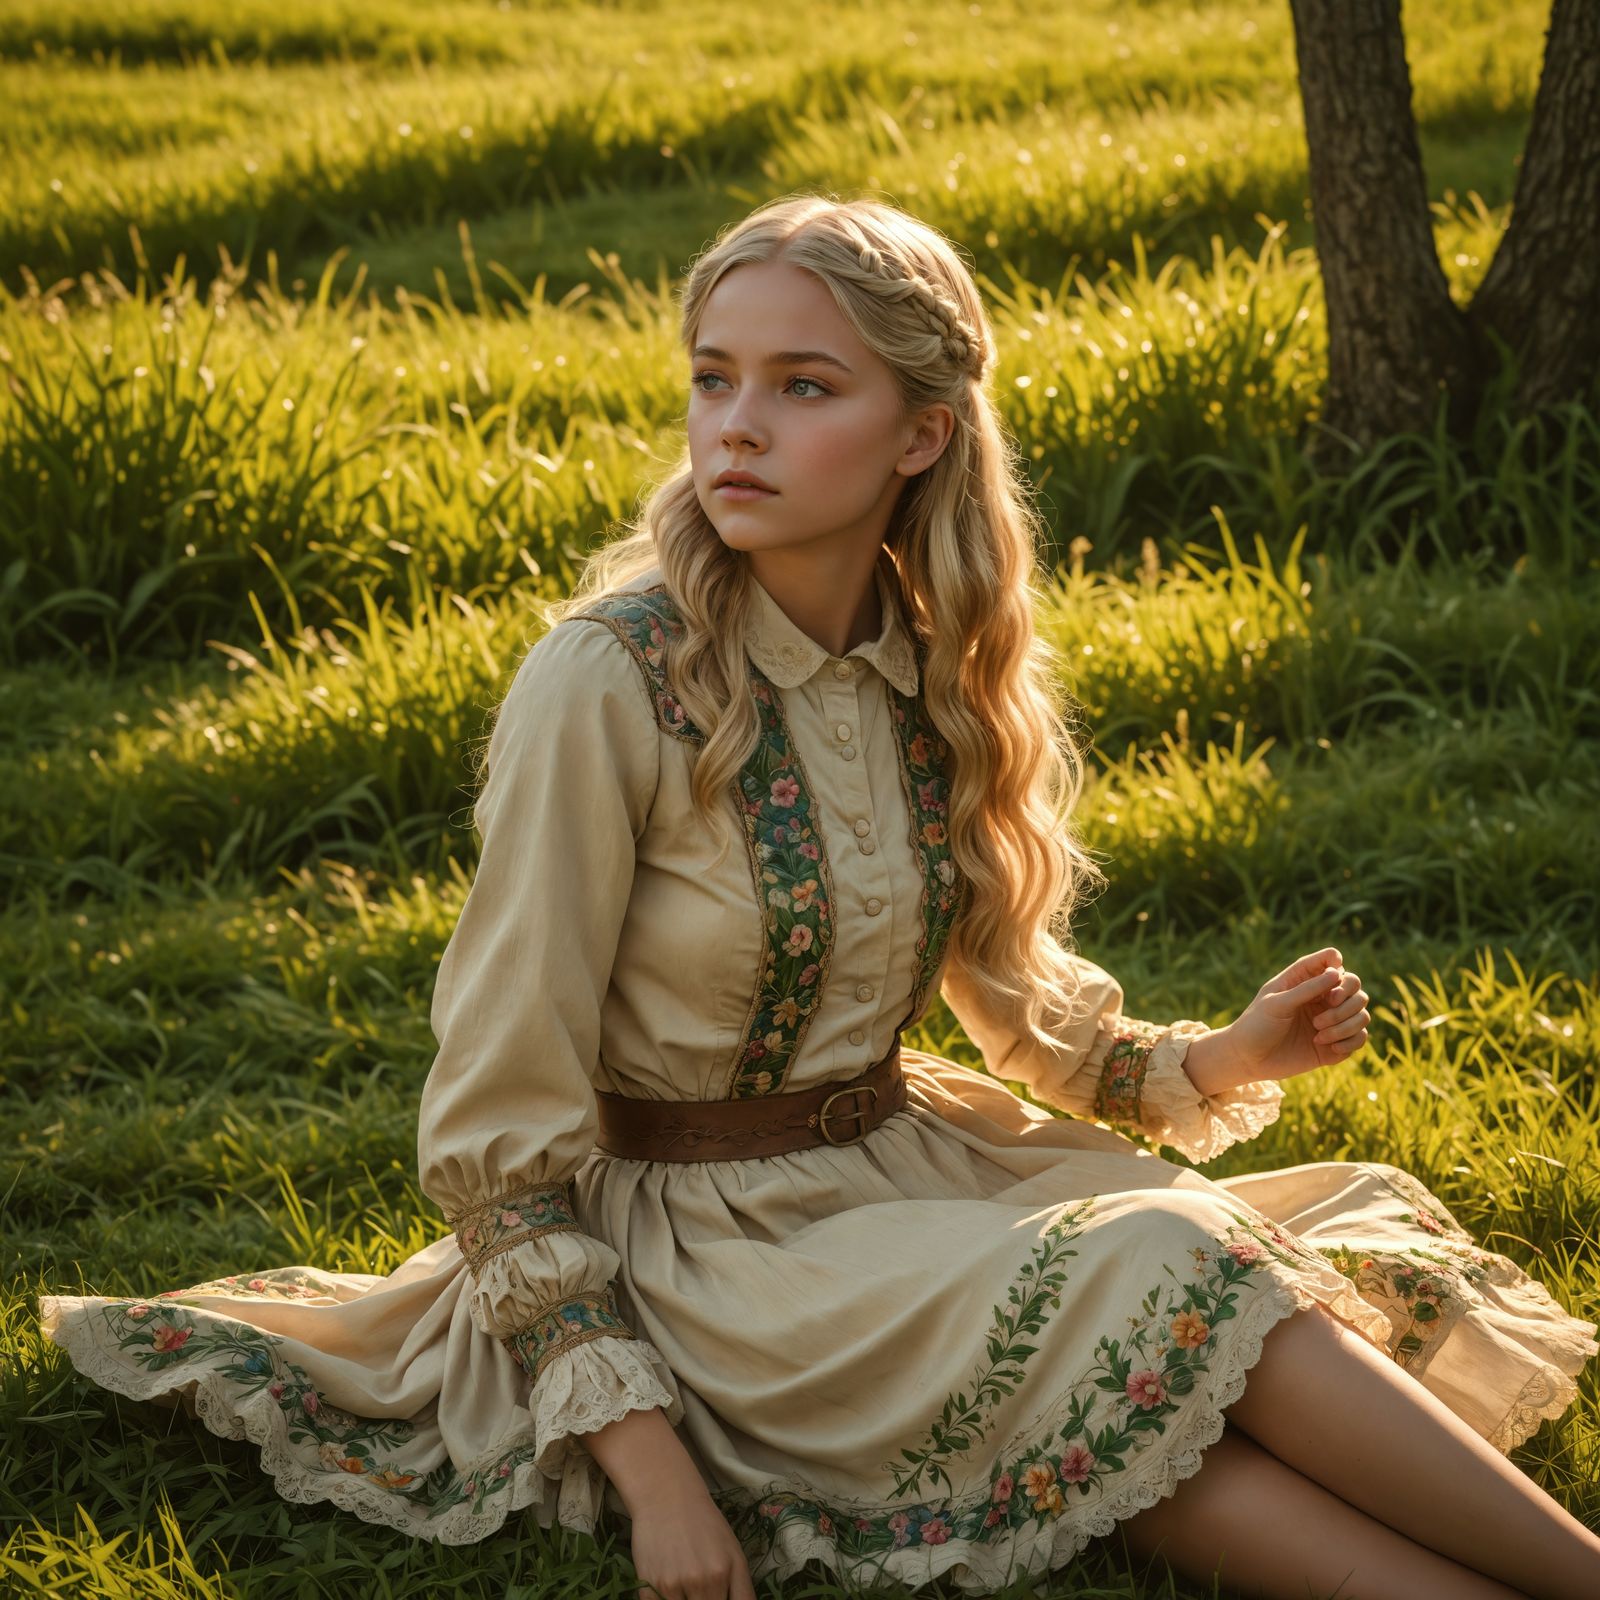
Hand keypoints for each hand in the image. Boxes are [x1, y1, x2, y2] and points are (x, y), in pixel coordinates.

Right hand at [627, 1484, 758, 1599]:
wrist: (666, 1497)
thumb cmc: (705, 1524)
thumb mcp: (734, 1553)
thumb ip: (742, 1590)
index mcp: (722, 1573)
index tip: (720, 1598)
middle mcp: (698, 1582)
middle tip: (702, 1586)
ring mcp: (670, 1585)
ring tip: (685, 1583)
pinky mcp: (647, 1586)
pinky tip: (667, 1584)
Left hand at [1225, 946, 1369, 1084]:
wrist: (1249, 1059)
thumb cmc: (1257, 1025)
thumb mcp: (1277, 1003)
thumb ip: (1306, 988)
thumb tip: (1337, 972)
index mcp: (1303, 979)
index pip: (1333, 960)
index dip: (1337, 967)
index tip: (1330, 981)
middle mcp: (1321, 997)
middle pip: (1355, 986)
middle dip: (1345, 1001)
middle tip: (1321, 1015)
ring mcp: (1330, 1020)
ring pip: (1361, 1013)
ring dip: (1345, 1024)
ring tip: (1318, 1034)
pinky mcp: (1335, 1043)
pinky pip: (1360, 1037)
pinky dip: (1349, 1041)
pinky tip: (1328, 1048)